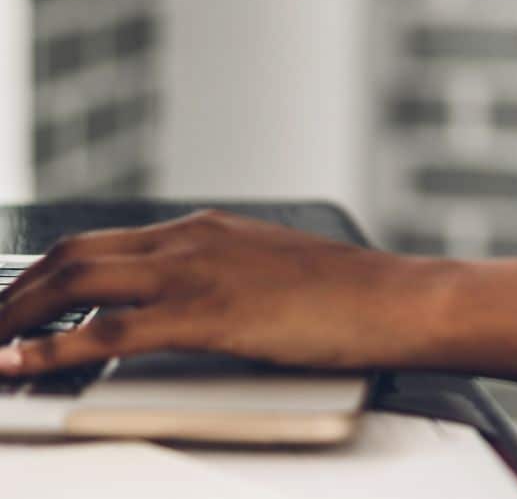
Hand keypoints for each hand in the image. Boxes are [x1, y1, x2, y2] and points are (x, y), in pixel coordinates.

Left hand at [0, 210, 516, 386]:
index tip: (9, 305)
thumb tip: (182, 311)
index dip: (40, 275)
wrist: (397, 300)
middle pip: (72, 256)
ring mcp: (196, 272)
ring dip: (15, 318)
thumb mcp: (270, 275)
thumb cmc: (345, 297)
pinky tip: (16, 368)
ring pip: (76, 283)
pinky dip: (50, 351)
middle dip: (13, 295)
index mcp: (204, 229)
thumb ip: (221, 280)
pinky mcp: (206, 314)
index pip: (98, 244)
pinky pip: (106, 332)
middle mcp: (190, 239)